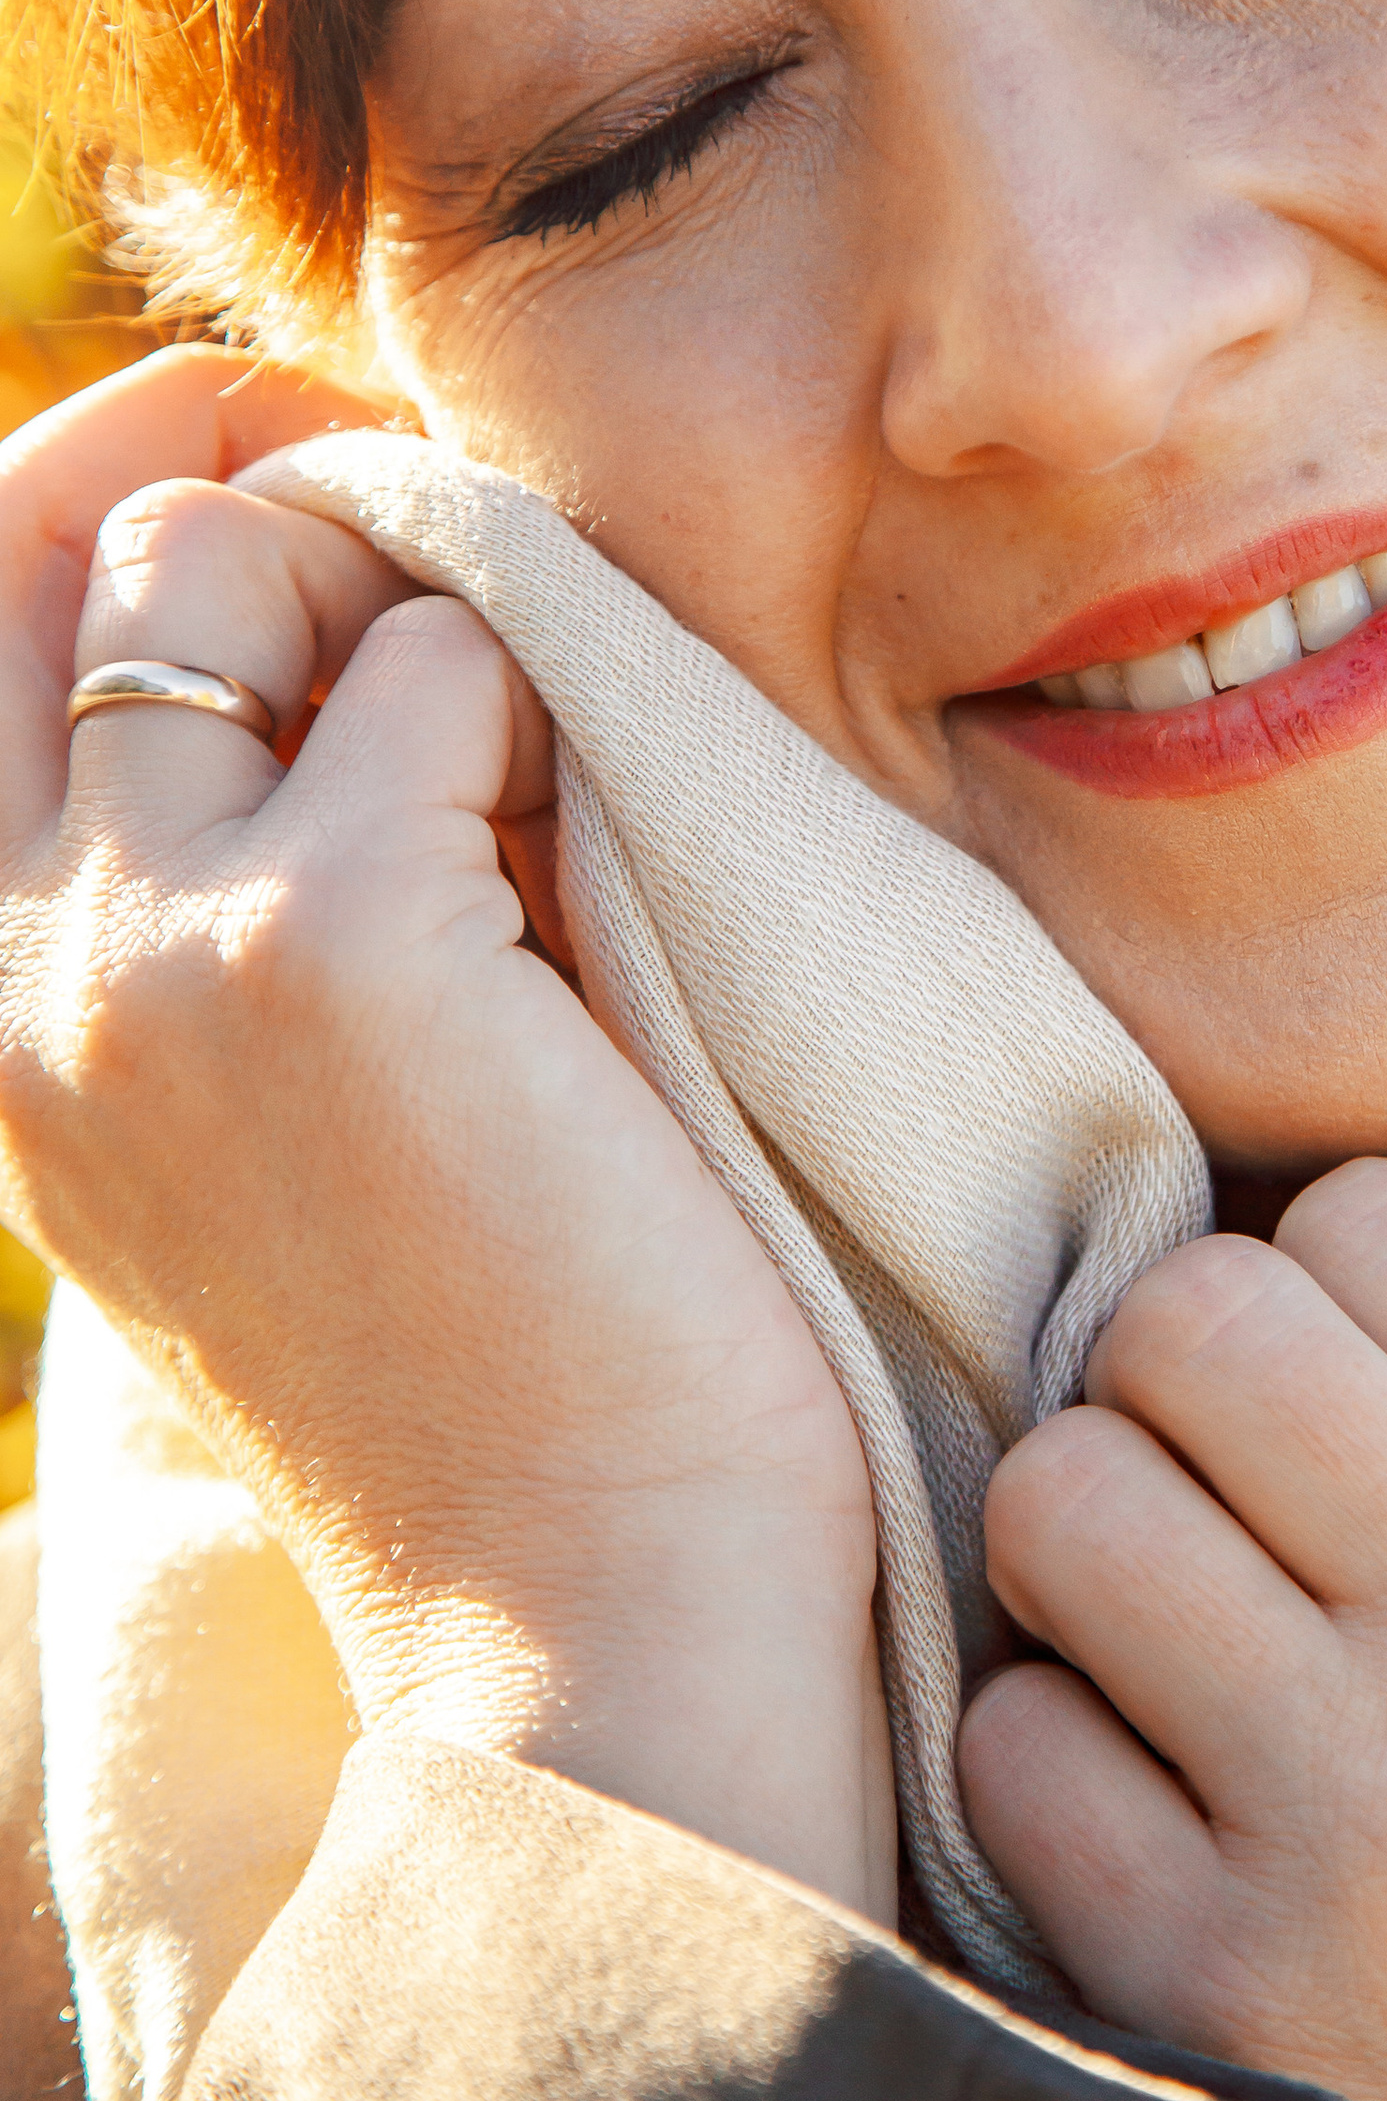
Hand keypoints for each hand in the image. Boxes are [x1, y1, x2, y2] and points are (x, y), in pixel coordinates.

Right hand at [0, 351, 890, 1917]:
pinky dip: (553, 703)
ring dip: (414, 592)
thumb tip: (370, 630)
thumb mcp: (278, 1129)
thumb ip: (238, 903)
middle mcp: (13, 964)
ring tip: (545, 771)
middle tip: (447, 542)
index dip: (129, 488)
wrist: (583, 1633)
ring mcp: (149, 943)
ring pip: (229, 548)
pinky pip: (448, 656)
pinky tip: (613, 872)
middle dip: (252, 467)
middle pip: (55, 529)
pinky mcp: (333, 936)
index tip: (318, 493)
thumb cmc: (494, 1384)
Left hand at [960, 1157, 1386, 2100]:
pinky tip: (1136, 1823)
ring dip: (1081, 1556)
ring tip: (1149, 1636)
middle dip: (1164, 1378)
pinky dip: (1046, 1767)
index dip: (1321, 1277)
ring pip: (1061, 1495)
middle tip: (1199, 1481)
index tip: (1328, 1382)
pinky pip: (1009, 1744)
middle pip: (1197, 1317)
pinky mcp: (1219, 2001)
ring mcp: (1370, 1828)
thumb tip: (1376, 1270)